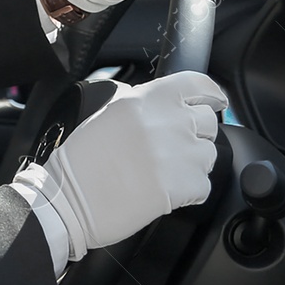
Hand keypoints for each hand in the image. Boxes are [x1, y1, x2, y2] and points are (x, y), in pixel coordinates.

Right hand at [23, 71, 226, 260]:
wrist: (68, 199)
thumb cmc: (81, 161)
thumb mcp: (109, 114)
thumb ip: (145, 105)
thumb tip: (172, 106)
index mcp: (147, 99)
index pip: (198, 84)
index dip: (211, 94)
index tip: (216, 102)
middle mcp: (166, 121)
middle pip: (208, 121)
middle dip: (196, 135)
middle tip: (173, 149)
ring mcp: (177, 154)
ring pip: (208, 155)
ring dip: (192, 165)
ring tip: (162, 173)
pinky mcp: (182, 185)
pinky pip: (203, 186)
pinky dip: (189, 192)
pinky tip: (163, 191)